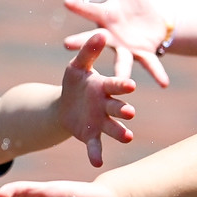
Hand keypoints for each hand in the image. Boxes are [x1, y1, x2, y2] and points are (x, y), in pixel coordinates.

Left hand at [57, 33, 136, 167]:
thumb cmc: (76, 82)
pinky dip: (96, 154)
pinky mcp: (91, 135)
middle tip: (130, 112)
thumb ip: (89, 51)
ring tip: (128, 137)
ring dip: (120, 132)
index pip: (115, 85)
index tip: (130, 85)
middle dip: (124, 110)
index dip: (122, 85)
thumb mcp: (78, 65)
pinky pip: (96, 146)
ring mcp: (101, 121)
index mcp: (105, 86)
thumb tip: (101, 32)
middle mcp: (107, 105)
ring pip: (113, 128)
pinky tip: (96, 163)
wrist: (66, 105)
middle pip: (117, 107)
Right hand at [63, 0, 172, 88]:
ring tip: (122, 83)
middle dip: (81, 43)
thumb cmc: (133, 2)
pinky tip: (164, 84)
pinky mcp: (143, 54)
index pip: (89, 10)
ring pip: (120, 61)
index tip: (66, 1)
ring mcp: (126, 48)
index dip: (79, 5)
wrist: (152, 21)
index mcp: (106, 16)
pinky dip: (158, 74)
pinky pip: (151, 65)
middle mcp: (111, 36)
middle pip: (93, 41)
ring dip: (121, 73)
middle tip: (66, 45)